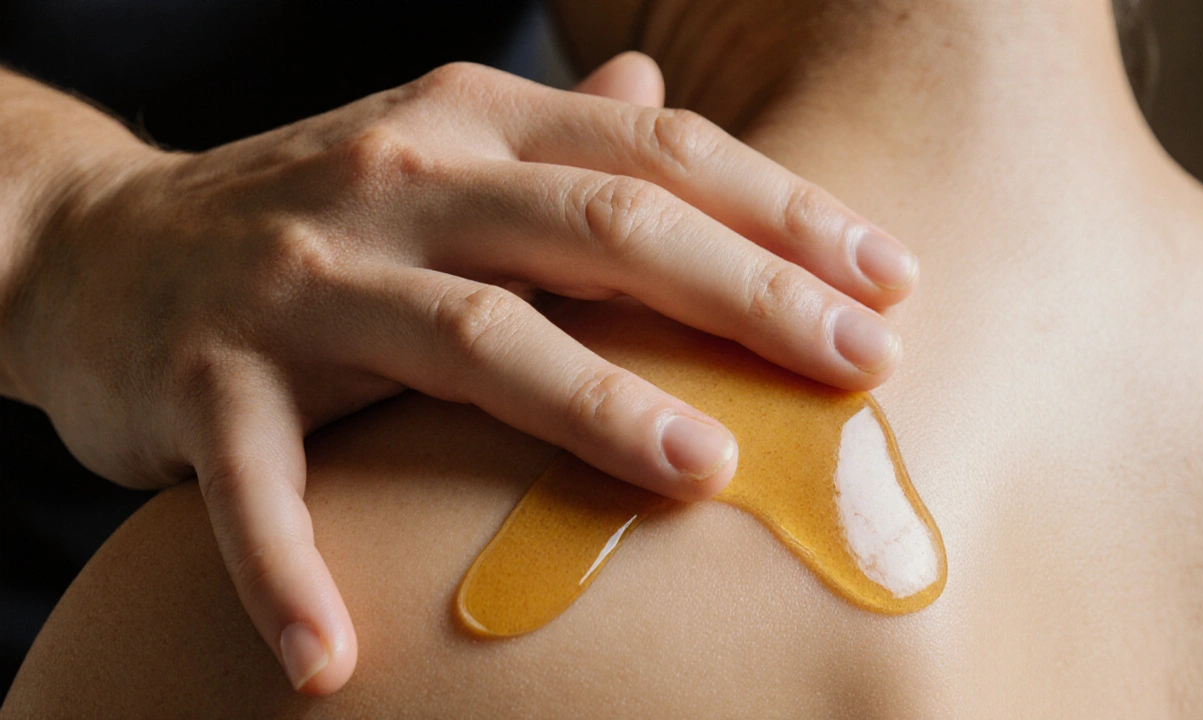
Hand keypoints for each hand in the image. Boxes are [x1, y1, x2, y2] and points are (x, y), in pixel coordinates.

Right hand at [1, 53, 915, 693]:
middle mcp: (394, 179)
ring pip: (470, 337)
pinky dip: (294, 568)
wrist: (102, 245)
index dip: (781, 216)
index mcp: (468, 121)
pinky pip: (258, 484)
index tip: (891, 283)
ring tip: (699, 474)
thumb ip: (554, 136)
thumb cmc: (313, 212)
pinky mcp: (202, 379)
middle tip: (861, 367)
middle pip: (598, 231)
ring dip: (590, 409)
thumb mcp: (435, 143)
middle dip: (745, 295)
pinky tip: (341, 658)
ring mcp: (298, 278)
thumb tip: (663, 96)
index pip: (656, 157)